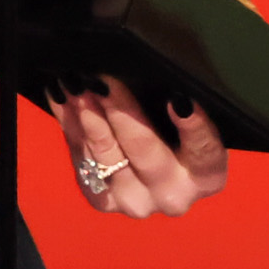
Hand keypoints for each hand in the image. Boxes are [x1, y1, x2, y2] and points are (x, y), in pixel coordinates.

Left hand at [53, 76, 229, 218]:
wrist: (153, 170)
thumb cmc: (178, 130)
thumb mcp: (187, 117)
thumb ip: (180, 99)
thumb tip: (156, 66)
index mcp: (207, 176)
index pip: (205, 151)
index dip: (193, 126)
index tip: (179, 98)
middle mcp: (173, 195)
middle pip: (145, 150)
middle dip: (121, 111)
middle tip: (103, 80)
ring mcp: (136, 202)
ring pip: (106, 155)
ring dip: (87, 116)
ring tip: (76, 84)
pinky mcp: (103, 201)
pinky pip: (81, 160)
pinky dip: (71, 126)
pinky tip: (62, 98)